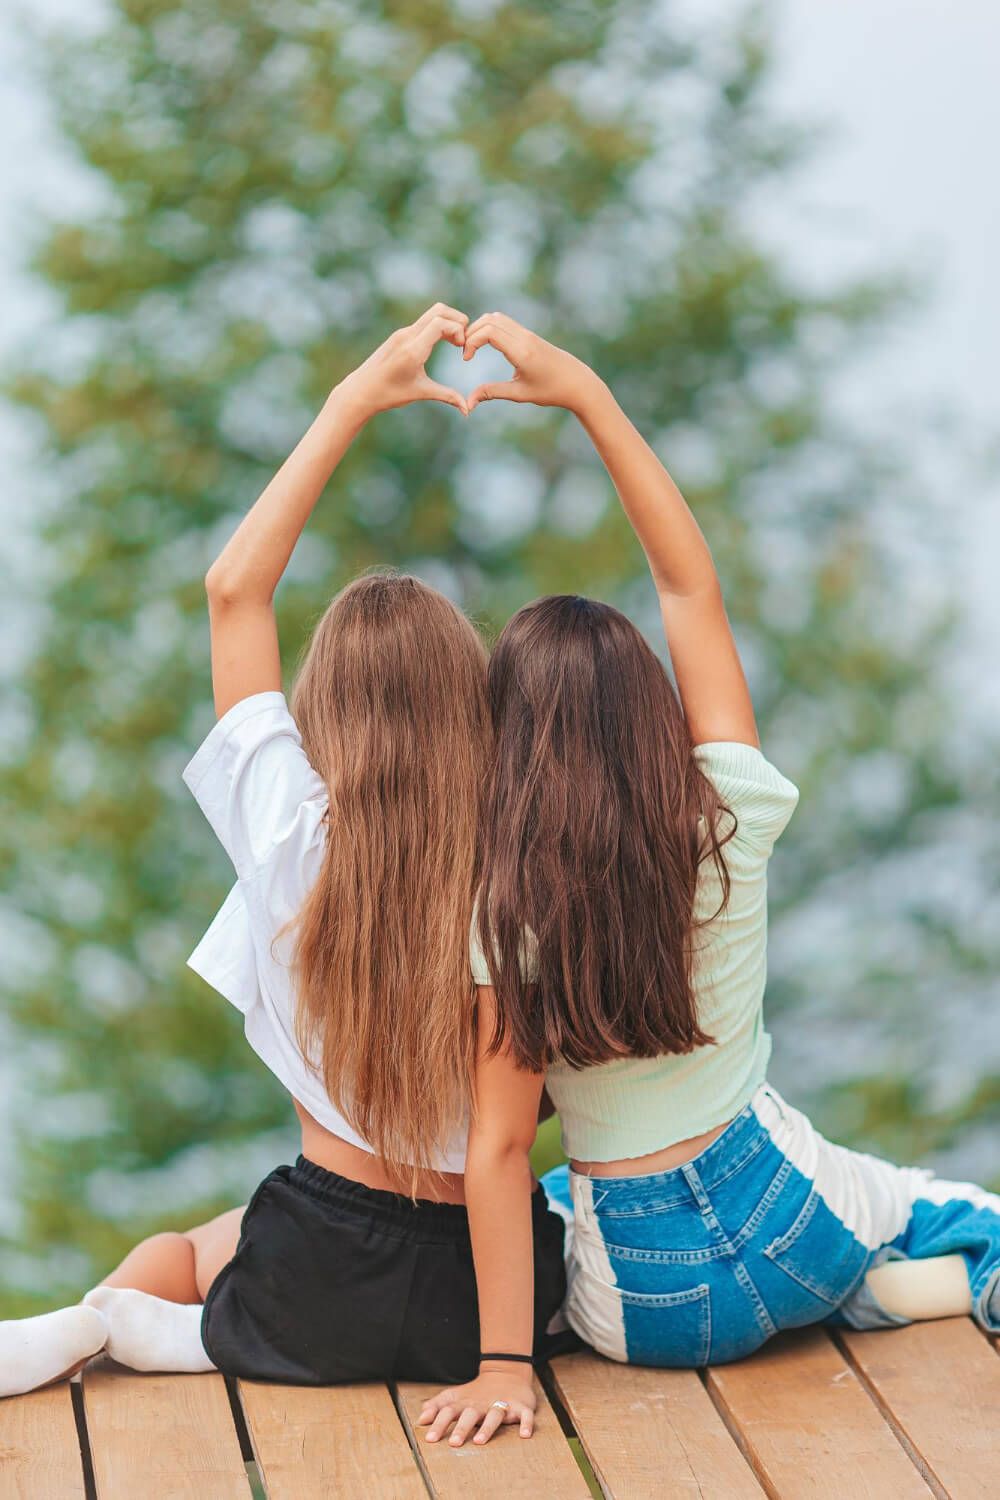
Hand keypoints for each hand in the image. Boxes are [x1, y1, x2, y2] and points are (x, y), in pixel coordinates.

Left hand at [337, 303, 469, 419]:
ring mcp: (402, 333)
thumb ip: (447, 396)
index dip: (458, 330)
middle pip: (439, 311)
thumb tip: (467, 410)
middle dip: (457, 320)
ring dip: (448, 322)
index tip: (462, 348)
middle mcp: (407, 336)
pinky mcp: (399, 335)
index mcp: (413, 350)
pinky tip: (443, 342)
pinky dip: (438, 326)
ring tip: (456, 342)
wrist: (360, 390)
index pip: (441, 323)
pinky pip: (423, 322)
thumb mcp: (420, 393)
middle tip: (464, 339)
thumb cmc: (389, 394)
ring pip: (432, 314)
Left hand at [417, 1370, 536, 1446]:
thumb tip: (421, 1418)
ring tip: (480, 1441)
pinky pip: (525, 1415)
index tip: (430, 1438)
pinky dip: (526, 1423)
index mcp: (466, 1402)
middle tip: (454, 1443)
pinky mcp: (521, 1406)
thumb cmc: (477, 1392)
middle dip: (462, 1427)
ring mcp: (502, 1403)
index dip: (439, 1424)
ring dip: (488, 1427)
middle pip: (471, 1413)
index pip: (449, 1411)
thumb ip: (438, 1406)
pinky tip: (524, 1434)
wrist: (506, 1372)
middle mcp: (482, 1403)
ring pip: (495, 1414)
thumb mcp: (456, 1396)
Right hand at [462, 311, 602, 414]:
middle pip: (489, 320)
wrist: (578, 382)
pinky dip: (490, 329)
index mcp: (522, 351)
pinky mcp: (529, 334)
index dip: (471, 341)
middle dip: (471, 333)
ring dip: (480, 329)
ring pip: (496, 318)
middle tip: (466, 352)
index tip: (466, 359)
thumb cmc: (551, 391)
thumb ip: (492, 393)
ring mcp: (527, 333)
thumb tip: (468, 404)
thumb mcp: (519, 394)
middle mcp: (524, 337)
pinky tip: (486, 345)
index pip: (489, 332)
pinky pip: (504, 323)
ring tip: (473, 348)